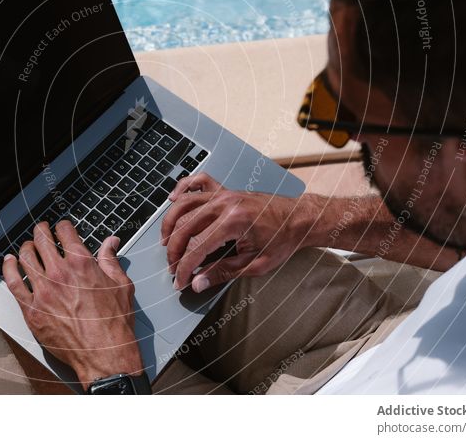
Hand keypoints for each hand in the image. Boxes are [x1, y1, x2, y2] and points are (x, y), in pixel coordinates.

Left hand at [2, 220, 143, 388]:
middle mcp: (60, 274)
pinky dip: (9, 269)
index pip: (65, 233)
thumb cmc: (115, 324)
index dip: (63, 226)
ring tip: (28, 246)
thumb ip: (111, 260)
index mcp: (82, 264)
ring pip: (25, 258)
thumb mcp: (121, 285)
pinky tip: (9, 262)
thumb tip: (110, 243)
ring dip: (26, 247)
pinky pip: (13, 283)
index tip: (61, 227)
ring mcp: (43, 292)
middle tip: (42, 230)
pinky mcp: (31, 310)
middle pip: (42, 240)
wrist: (104, 354)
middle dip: (42, 231)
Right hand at [161, 173, 320, 292]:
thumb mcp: (255, 264)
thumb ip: (223, 272)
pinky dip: (182, 188)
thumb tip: (198, 283)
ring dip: (170, 224)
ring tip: (166, 242)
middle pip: (185, 226)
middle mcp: (224, 204)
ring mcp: (223, 194)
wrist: (299, 218)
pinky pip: (198, 182)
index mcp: (233, 223)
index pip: (197, 248)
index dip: (184, 268)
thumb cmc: (282, 240)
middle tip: (173, 267)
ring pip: (184, 204)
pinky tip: (173, 199)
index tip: (180, 281)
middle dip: (174, 251)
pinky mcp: (225, 190)